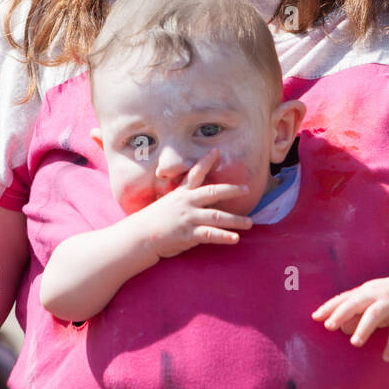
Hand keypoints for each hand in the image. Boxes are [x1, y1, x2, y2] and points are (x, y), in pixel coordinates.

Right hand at [134, 150, 253, 259]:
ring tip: (250, 223)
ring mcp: (188, 218)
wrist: (139, 236)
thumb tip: (193, 196)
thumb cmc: (153, 220)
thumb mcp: (167, 203)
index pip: (195, 174)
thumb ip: (181, 198)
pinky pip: (210, 235)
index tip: (216, 150)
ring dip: (235, 220)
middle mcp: (187, 203)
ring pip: (217, 216)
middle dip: (231, 190)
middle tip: (246, 189)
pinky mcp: (188, 234)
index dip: (206, 161)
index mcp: (181, 193)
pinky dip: (224, 237)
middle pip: (213, 192)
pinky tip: (236, 238)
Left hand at [312, 272, 388, 362]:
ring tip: (354, 342)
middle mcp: (376, 294)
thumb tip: (340, 327)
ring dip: (364, 327)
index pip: (344, 298)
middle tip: (329, 326)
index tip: (315, 317)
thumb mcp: (371, 302)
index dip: (330, 307)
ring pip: (375, 313)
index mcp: (365, 291)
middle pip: (356, 301)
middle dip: (342, 313)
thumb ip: (355, 313)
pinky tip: (386, 357)